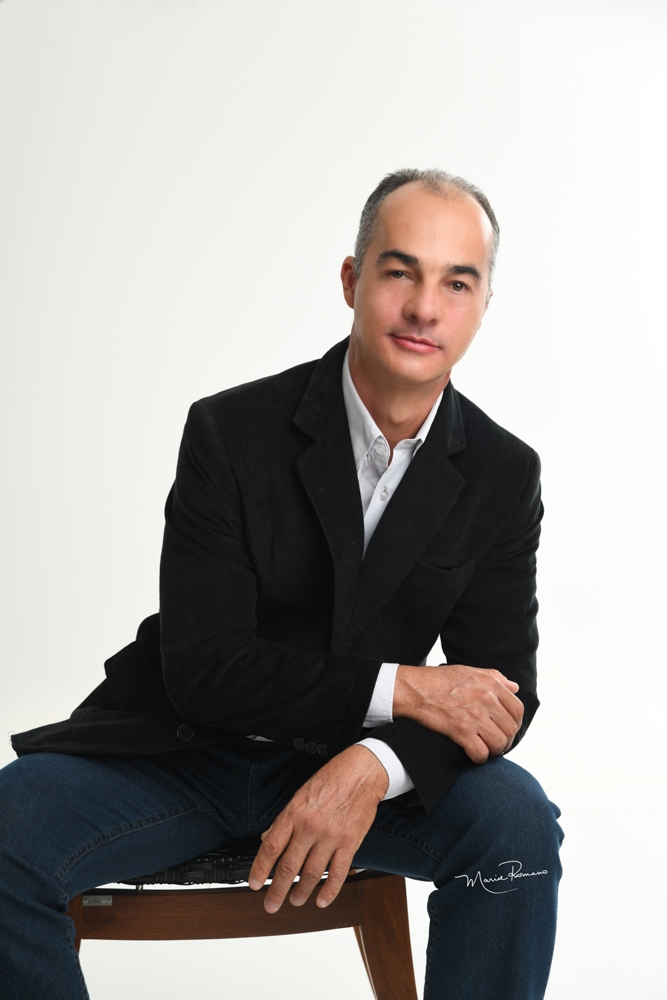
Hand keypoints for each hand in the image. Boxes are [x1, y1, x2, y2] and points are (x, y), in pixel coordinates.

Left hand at [248, 744, 387, 912]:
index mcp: (295, 813)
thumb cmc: (331, 780)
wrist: (361, 772)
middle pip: (289, 866)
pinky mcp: (350, 842)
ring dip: (302, 892)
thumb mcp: (300, 794)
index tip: (255, 884)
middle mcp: (310, 826)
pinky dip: (330, 891)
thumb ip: (284, 819)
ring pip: (312, 874)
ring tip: (296, 900)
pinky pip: (338, 873)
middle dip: (277, 890)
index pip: (271, 847)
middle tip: (271, 904)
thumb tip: (268, 838)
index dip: (260, 869)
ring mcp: (331, 836)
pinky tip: (322, 899)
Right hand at [393, 663, 523, 762]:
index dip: (514, 724)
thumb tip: (514, 687)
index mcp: (491, 684)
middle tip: (494, 743)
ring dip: (493, 750)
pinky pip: (481, 753)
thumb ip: (495, 677)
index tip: (505, 729)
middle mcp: (486, 699)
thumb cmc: (438, 680)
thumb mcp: (469, 671)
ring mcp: (474, 715)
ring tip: (484, 748)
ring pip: (499, 744)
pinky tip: (472, 752)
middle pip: (511, 729)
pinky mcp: (460, 730)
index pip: (518, 710)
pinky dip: (479, 758)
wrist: (413, 688)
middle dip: (505, 740)